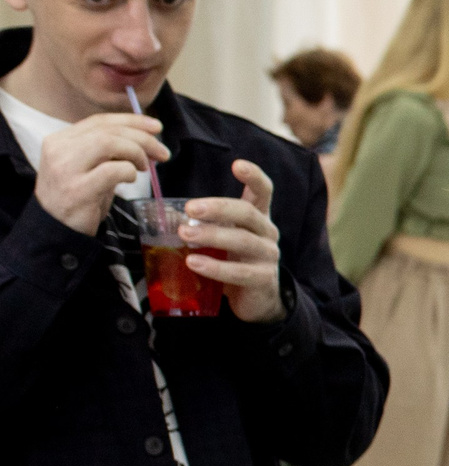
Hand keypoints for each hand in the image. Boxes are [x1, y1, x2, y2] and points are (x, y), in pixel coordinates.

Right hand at [31, 112, 164, 235]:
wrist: (57, 229)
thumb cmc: (79, 196)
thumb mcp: (88, 166)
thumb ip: (107, 149)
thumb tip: (146, 136)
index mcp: (59, 139)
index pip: (99, 120)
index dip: (131, 121)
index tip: (156, 127)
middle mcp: (59, 149)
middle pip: (108, 131)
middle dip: (142, 138)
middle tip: (162, 153)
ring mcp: (66, 169)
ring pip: (109, 143)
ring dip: (136, 153)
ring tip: (144, 167)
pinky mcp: (78, 189)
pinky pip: (114, 170)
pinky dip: (129, 172)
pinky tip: (130, 180)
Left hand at [182, 162, 285, 322]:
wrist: (256, 300)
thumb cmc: (233, 262)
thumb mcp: (223, 238)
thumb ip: (206, 225)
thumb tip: (164, 214)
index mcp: (258, 218)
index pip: (263, 191)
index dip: (254, 176)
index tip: (238, 165)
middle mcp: (267, 233)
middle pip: (248, 213)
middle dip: (219, 208)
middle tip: (190, 209)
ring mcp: (268, 256)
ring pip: (243, 240)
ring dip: (212, 235)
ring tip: (186, 235)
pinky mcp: (264, 279)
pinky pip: (240, 272)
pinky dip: (215, 268)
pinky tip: (194, 263)